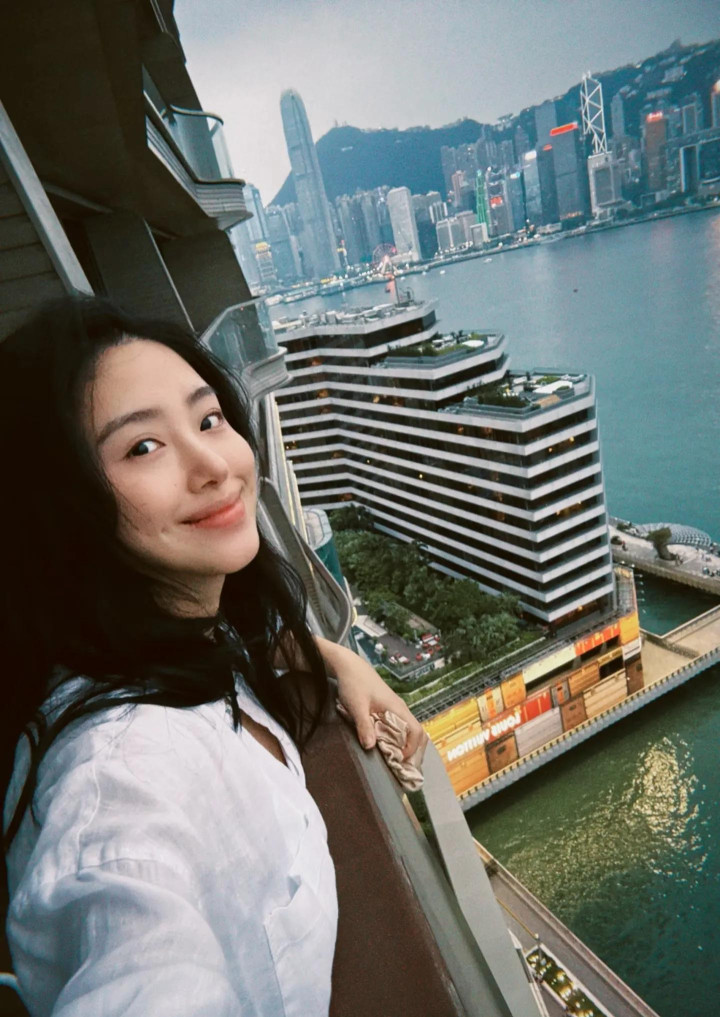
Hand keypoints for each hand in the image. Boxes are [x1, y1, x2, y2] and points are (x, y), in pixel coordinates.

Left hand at [317, 638, 427, 759]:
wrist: (348, 665)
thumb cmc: (354, 683)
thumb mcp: (357, 706)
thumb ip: (364, 726)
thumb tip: (370, 747)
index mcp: (397, 708)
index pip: (416, 731)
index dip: (412, 748)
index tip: (400, 760)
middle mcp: (399, 708)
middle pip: (417, 732)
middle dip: (414, 750)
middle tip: (403, 767)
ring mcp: (394, 708)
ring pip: (408, 730)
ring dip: (406, 745)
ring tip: (396, 760)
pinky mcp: (387, 708)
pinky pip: (399, 727)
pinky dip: (398, 739)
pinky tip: (387, 746)